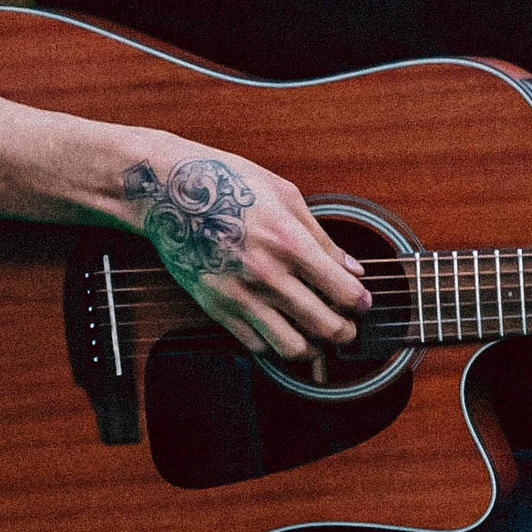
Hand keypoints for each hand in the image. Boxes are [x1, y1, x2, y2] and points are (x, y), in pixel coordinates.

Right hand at [118, 138, 371, 364]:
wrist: (169, 192)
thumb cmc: (228, 183)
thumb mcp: (285, 196)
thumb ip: (322, 239)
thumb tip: (353, 269)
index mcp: (290, 243)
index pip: (344, 292)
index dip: (361, 303)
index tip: (362, 302)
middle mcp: (268, 275)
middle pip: (325, 327)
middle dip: (346, 333)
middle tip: (348, 327)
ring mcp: (241, 296)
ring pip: (293, 348)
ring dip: (313, 348)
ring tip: (316, 335)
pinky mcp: (217, 309)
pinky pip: (256, 347)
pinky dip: (276, 345)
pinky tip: (282, 329)